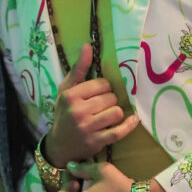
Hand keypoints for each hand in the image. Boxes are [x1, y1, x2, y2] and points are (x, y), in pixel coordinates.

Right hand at [45, 44, 139, 165]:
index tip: (97, 94)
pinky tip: (133, 120)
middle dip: (109, 101)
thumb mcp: (66, 90)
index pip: (101, 84)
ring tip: (108, 115)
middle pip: (110, 98)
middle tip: (101, 106)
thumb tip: (87, 45)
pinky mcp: (96, 142)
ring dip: (115, 113)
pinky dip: (128, 125)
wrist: (59, 146)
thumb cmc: (64, 114)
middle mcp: (78, 111)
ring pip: (116, 112)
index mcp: (70, 96)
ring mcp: (87, 128)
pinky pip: (119, 131)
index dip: (103, 88)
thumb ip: (78, 69)